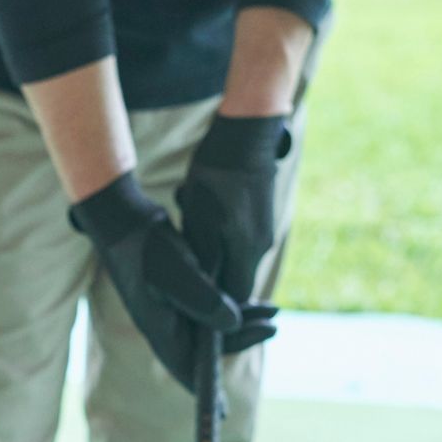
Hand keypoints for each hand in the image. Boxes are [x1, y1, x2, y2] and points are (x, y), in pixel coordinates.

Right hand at [69, 172, 276, 393]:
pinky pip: (211, 308)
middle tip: (274, 326)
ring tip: (274, 311)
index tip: (223, 413)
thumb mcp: (177, 271)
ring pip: (213, 327)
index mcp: (161, 330)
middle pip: (208, 349)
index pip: (187, 371)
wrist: (124, 218)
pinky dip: (233, 306)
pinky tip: (253, 299)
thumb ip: (204, 300)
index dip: (206, 394)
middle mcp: (167, 325)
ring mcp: (173, 309)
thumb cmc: (145, 247)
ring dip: (243, 321)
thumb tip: (233, 325)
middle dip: (242, 340)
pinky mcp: (180, 290)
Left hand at [176, 115, 291, 303]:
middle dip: (206, 278)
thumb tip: (206, 295)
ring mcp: (262, 229)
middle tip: (178, 268)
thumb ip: (204, 262)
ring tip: (184, 227)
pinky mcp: (259, 215)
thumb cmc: (216, 177)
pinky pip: (235, 237)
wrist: (245, 134)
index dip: (214, 308)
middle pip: (234, 280)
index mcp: (248, 253)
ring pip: (232, 256)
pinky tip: (193, 206)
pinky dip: (214, 232)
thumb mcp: (200, 222)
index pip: (235, 300)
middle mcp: (261, 246)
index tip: (189, 305)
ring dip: (207, 250)